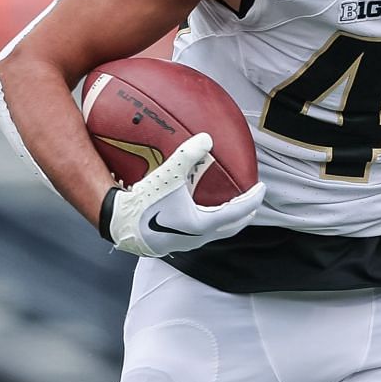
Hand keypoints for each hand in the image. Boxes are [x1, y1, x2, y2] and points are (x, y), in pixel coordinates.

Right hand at [99, 133, 265, 257]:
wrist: (118, 224)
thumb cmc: (143, 201)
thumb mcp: (168, 175)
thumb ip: (187, 155)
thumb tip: (206, 137)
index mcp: (203, 224)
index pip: (239, 212)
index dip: (254, 199)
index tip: (262, 188)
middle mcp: (199, 238)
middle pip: (232, 227)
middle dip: (245, 213)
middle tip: (252, 199)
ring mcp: (187, 243)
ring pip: (217, 232)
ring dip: (228, 219)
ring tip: (231, 205)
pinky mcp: (175, 243)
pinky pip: (202, 232)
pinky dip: (211, 221)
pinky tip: (201, 210)